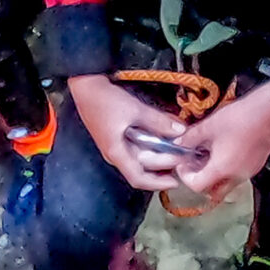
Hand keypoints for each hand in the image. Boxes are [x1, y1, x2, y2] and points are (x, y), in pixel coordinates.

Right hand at [68, 75, 193, 194]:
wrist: (85, 86)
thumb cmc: (105, 100)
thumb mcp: (134, 110)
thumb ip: (158, 121)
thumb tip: (180, 131)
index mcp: (116, 153)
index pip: (138, 178)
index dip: (158, 183)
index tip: (176, 181)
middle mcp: (115, 154)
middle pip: (142, 168)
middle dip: (164, 164)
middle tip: (184, 157)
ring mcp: (115, 145)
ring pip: (141, 157)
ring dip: (159, 154)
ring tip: (177, 148)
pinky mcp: (116, 136)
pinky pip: (137, 147)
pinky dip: (151, 144)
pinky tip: (162, 136)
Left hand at [174, 81, 269, 204]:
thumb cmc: (240, 117)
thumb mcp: (210, 125)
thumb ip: (190, 137)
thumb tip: (178, 143)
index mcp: (222, 169)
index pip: (197, 186)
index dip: (185, 176)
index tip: (182, 163)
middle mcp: (236, 177)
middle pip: (212, 192)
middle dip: (200, 181)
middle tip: (193, 163)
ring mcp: (248, 172)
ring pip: (226, 185)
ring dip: (214, 175)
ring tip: (207, 154)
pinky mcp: (256, 165)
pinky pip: (237, 175)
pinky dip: (226, 170)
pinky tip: (224, 149)